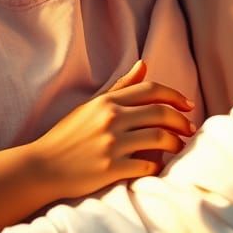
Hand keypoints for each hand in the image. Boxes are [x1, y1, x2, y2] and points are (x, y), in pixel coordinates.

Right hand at [32, 59, 195, 197]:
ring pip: (160, 139)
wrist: (42, 167)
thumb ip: (120, 87)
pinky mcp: (111, 168)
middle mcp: (111, 118)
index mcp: (107, 101)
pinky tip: (160, 168)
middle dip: (182, 121)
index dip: (175, 96)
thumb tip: (144, 64)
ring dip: (176, 144)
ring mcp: (111, 143)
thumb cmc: (67, 136)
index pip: (151, 90)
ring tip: (180, 149)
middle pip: (160, 113)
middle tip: (191, 130)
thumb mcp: (91, 106)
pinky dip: (159, 167)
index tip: (188, 106)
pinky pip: (147, 165)